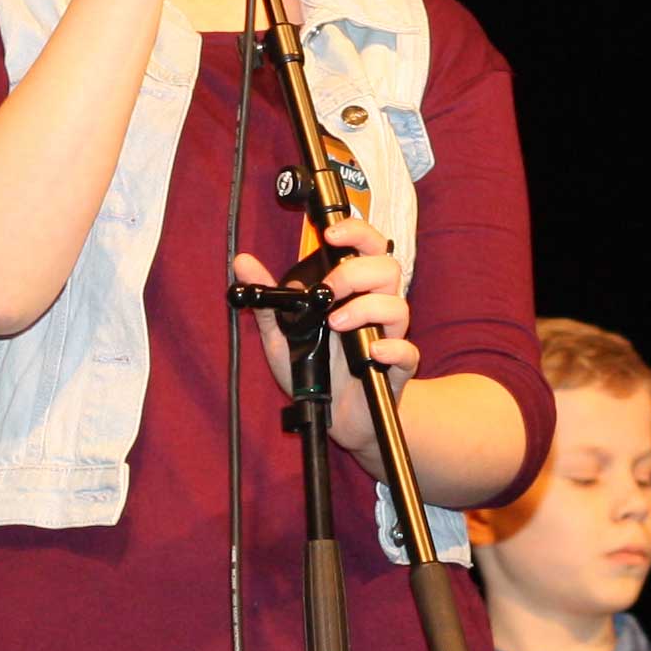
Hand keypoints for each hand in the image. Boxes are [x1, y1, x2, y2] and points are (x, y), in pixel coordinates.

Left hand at [229, 216, 413, 460]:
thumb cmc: (314, 370)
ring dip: (366, 309)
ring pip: (398, 306)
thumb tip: (242, 263)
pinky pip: (407, 352)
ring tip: (335, 324)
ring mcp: (388, 337)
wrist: (336, 418)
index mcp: (353, 291)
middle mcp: (375, 308)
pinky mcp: (396, 369)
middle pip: (388, 267)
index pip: (367, 248)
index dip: (357, 232)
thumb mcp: (282, 334)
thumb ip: (267, 300)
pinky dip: (392, 348)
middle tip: (328, 290)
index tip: (330, 234)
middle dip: (356, 271)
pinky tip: (371, 352)